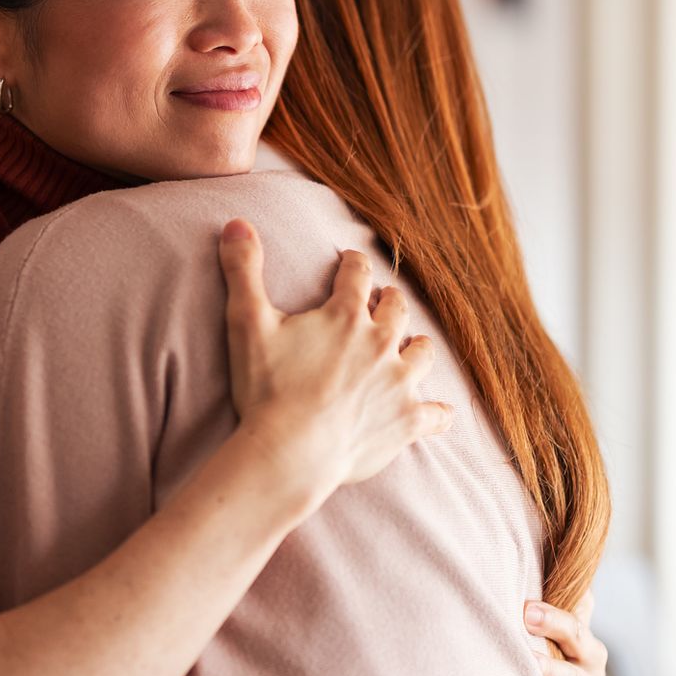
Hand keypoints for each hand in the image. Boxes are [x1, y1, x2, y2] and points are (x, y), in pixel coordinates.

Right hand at [216, 219, 452, 504]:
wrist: (291, 453)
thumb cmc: (267, 390)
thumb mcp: (246, 323)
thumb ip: (243, 270)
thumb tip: (236, 222)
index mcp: (346, 316)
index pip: (358, 274)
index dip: (353, 264)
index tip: (349, 262)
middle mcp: (381, 343)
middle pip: (397, 309)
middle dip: (389, 301)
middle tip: (382, 301)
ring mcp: (399, 383)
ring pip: (423, 353)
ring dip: (417, 346)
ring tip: (409, 347)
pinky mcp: (407, 421)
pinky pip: (437, 414)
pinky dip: (439, 412)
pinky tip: (439, 412)